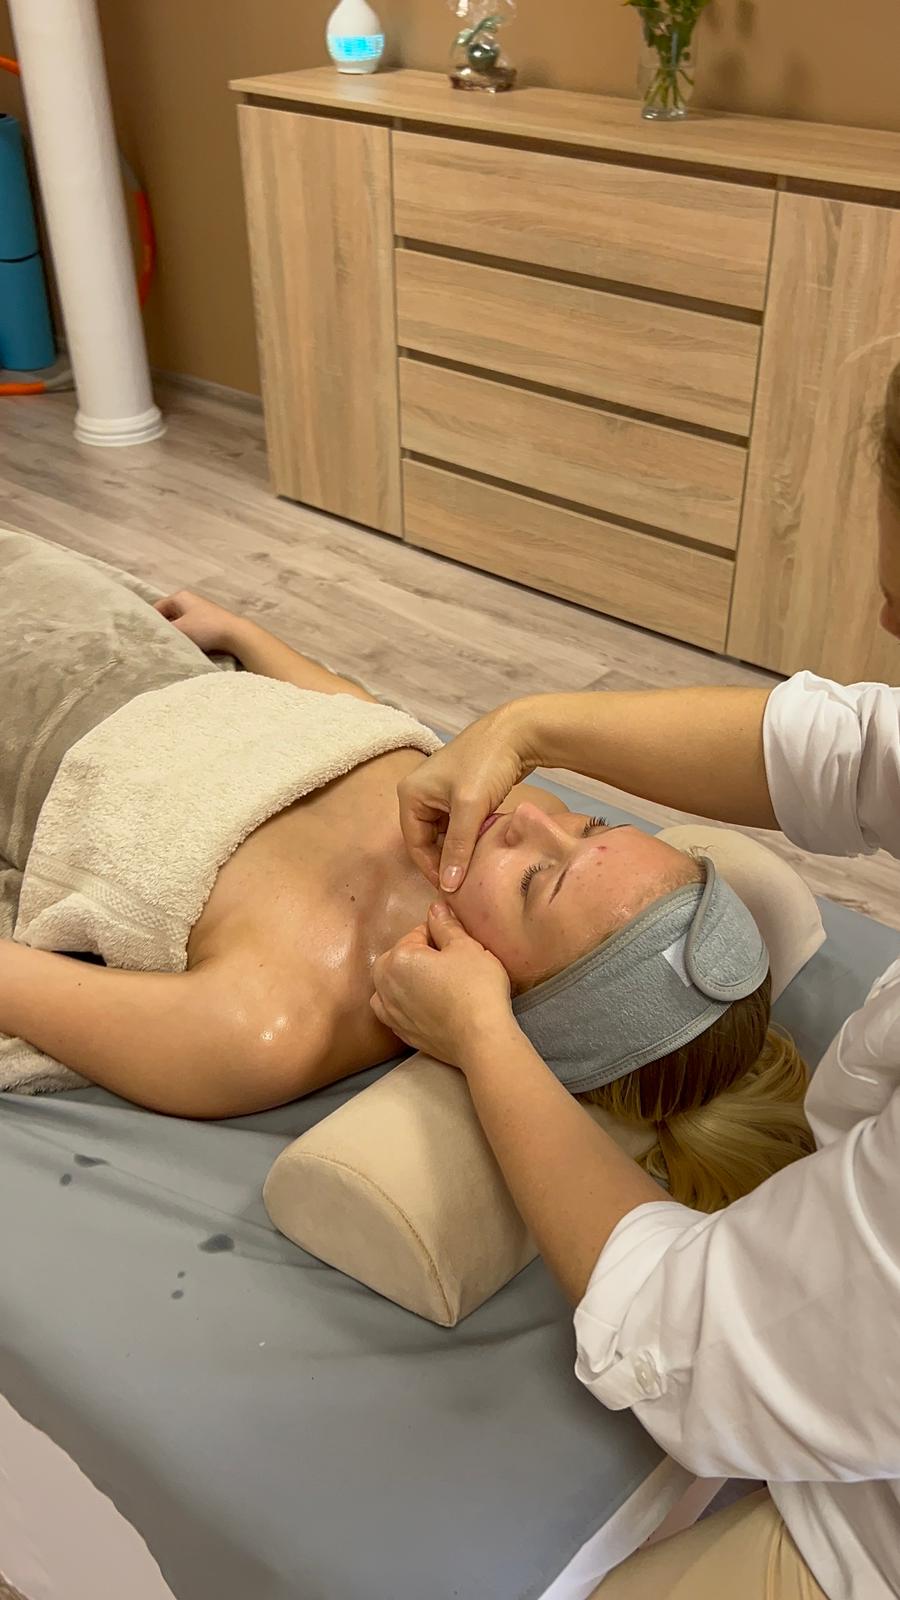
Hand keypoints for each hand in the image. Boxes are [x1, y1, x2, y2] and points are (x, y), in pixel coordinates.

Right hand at [154, 590, 240, 654]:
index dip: (150, 623)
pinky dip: (186, 637)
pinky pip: (191, 629)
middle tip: (155, 644)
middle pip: (168, 616)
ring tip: (169, 647)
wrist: (236, 636)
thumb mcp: (179, 630)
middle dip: (163, 629)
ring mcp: (200, 611)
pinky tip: (184, 647)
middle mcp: (190, 601)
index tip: (145, 637)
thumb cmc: (206, 629)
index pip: (156, 609)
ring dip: (175, 635)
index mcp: (180, 597)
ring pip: (180, 624)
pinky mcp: (209, 623)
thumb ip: (163, 632)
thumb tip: (149, 636)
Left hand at [370, 904, 515, 1069]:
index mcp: (398, 958)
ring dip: (407, 979)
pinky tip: (428, 1004)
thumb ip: (445, 925)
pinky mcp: (401, 1032)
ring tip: (436, 983)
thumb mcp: (466, 947)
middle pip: (399, 957)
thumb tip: (435, 908)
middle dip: (420, 956)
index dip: (440, 934)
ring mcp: (391, 1012)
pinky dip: (406, 1004)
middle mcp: (385, 985)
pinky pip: (396, 1010)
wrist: (481, 1039)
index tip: (457, 944)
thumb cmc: (476, 989)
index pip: (416, 934)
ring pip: (392, 984)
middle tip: (451, 963)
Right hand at [398, 701, 537, 890]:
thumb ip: (458, 848)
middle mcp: (419, 793)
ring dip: (459, 849)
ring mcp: (439, 792)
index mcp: (410, 794)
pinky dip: (468, 836)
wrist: (517, 732)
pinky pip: (457, 824)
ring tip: (476, 867)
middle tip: (466, 882)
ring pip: (444, 833)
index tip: (453, 890)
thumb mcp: (470, 808)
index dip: (433, 869)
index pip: (415, 844)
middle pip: (427, 840)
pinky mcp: (459, 792)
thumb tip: (448, 887)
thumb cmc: (487, 764)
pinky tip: (483, 847)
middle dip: (446, 860)